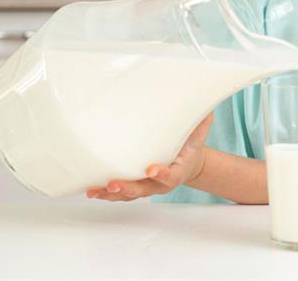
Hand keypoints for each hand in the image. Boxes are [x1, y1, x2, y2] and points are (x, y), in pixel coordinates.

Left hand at [85, 112, 214, 200]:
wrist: (189, 164)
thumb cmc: (190, 147)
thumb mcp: (199, 133)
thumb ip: (200, 120)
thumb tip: (204, 103)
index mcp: (178, 171)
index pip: (171, 176)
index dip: (162, 174)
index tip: (152, 170)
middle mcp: (161, 183)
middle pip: (143, 190)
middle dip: (128, 188)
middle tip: (114, 184)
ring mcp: (147, 187)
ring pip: (128, 195)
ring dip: (111, 194)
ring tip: (96, 190)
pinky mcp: (136, 186)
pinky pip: (120, 194)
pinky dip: (106, 193)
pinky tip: (92, 190)